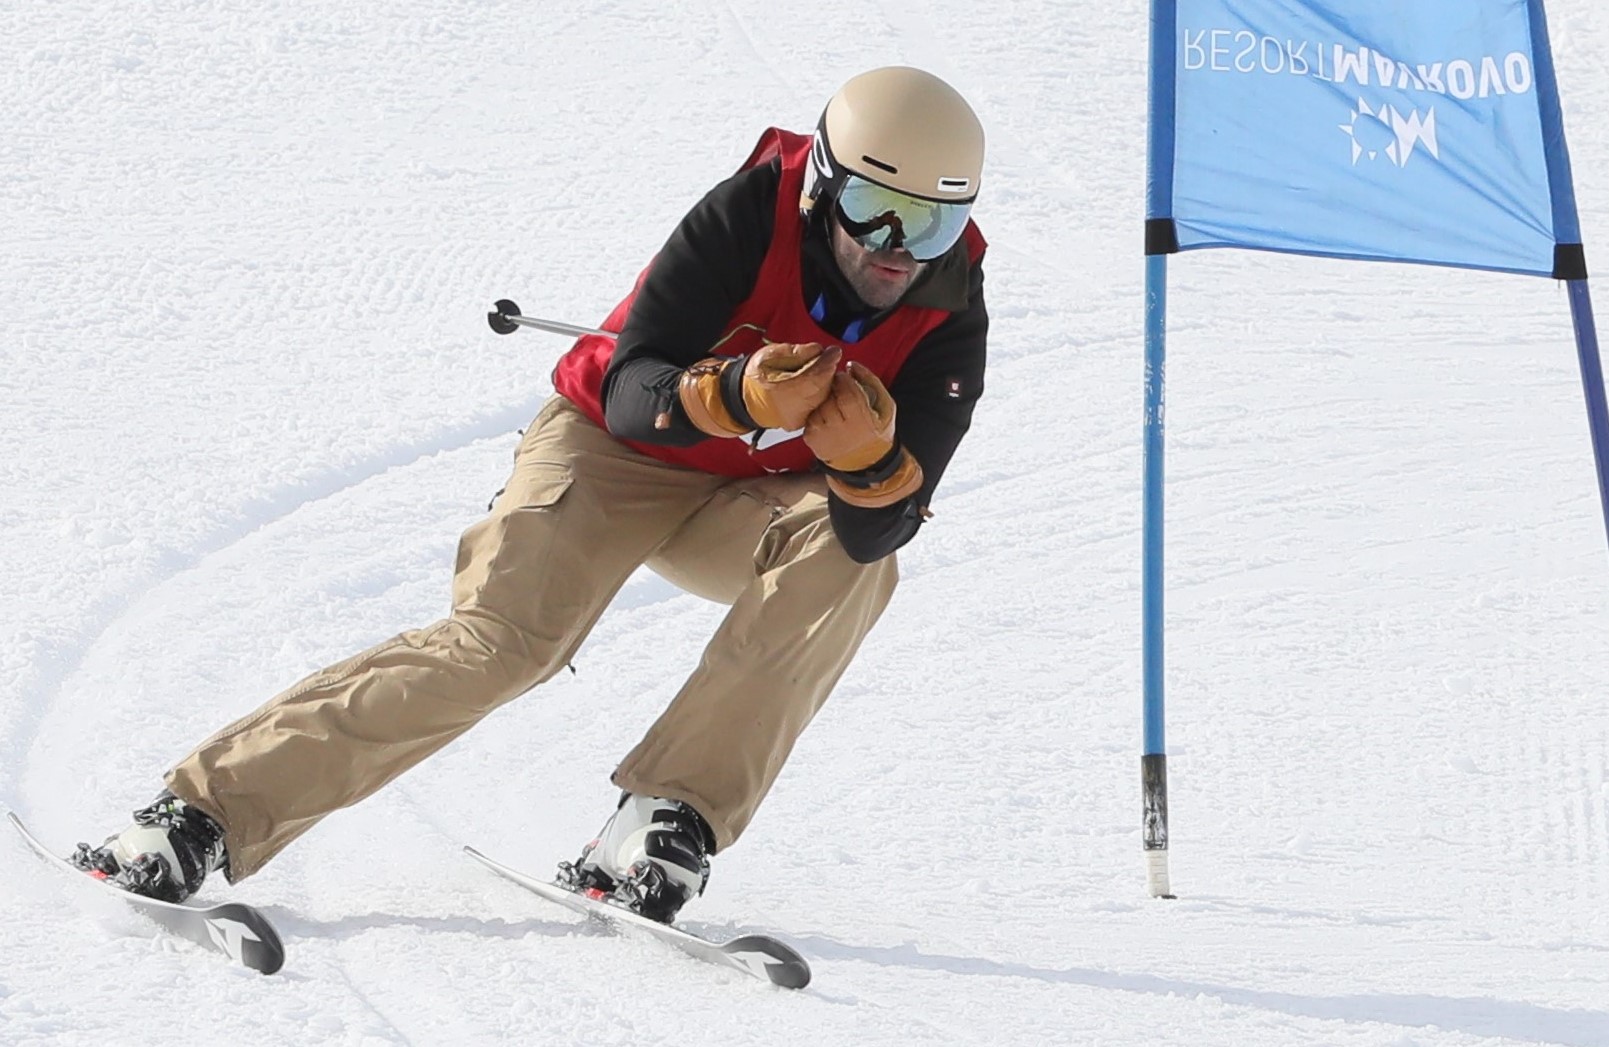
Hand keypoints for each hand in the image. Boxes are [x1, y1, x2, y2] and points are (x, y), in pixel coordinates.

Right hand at [678, 342, 840, 437]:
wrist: (743, 400)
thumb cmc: (755, 376)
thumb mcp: (770, 355)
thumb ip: (795, 352)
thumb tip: (818, 350)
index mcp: (785, 391)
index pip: (816, 376)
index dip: (827, 362)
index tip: (834, 350)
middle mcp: (795, 408)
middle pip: (823, 387)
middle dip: (828, 371)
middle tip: (828, 357)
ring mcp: (799, 418)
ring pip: (823, 398)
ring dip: (826, 382)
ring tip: (821, 369)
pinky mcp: (802, 422)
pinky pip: (818, 405)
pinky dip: (821, 393)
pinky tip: (816, 384)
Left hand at [805, 362, 924, 508]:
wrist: (865, 464)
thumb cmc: (877, 432)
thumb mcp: (885, 406)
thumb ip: (870, 381)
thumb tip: (851, 365)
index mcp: (862, 421)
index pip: (846, 392)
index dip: (844, 381)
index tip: (845, 378)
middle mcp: (841, 430)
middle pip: (829, 398)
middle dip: (832, 389)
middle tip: (838, 390)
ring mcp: (824, 436)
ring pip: (818, 406)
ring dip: (824, 401)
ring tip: (834, 406)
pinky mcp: (812, 441)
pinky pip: (810, 418)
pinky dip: (817, 414)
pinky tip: (828, 418)